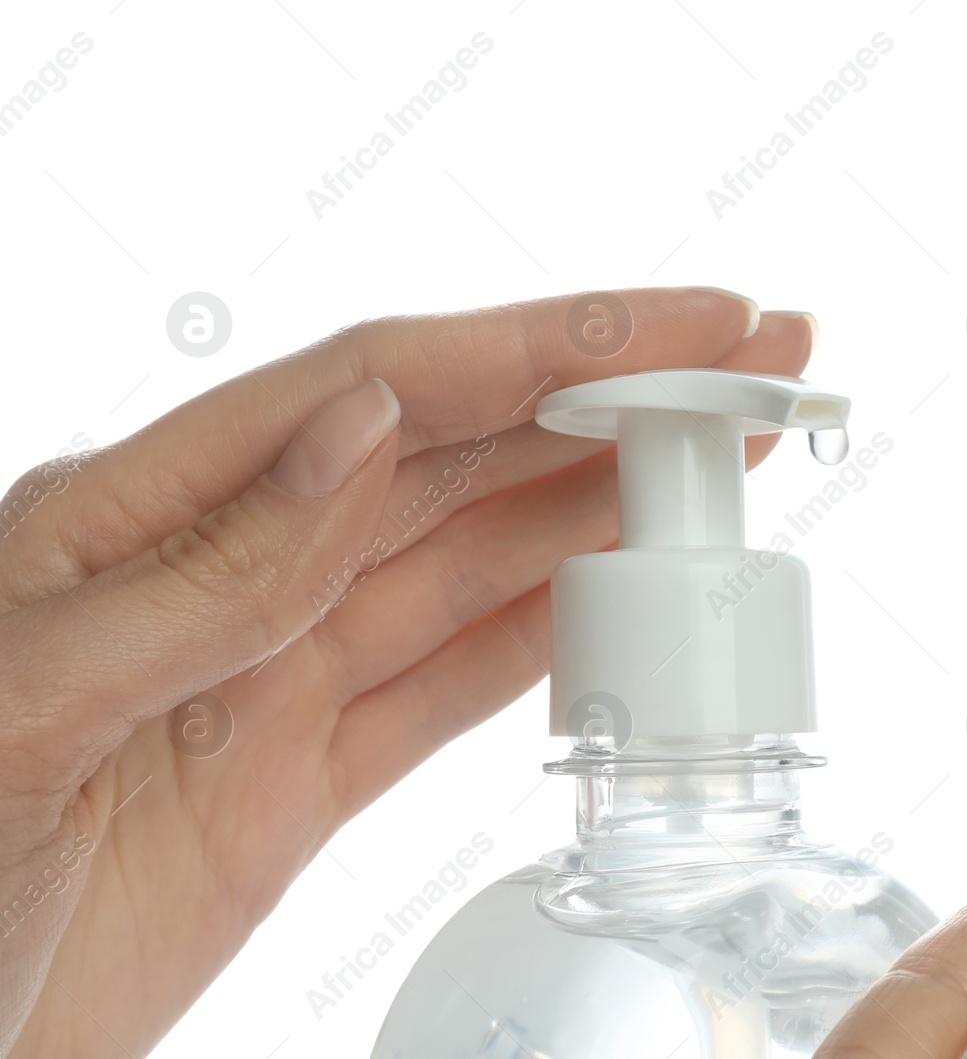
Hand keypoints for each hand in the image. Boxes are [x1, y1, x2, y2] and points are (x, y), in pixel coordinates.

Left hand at [0, 288, 812, 1056]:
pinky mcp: (299, 780)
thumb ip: (208, 570)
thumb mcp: (22, 705)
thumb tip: (359, 426)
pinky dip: (552, 635)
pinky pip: (452, 686)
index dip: (550, 346)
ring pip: (477, 563)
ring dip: (608, 503)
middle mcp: (225, 574)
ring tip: (727, 460)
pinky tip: (626, 593)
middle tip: (755, 363)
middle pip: (459, 457)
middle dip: (618, 401)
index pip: (387, 389)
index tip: (685, 326)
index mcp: (143, 517)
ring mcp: (271, 676)